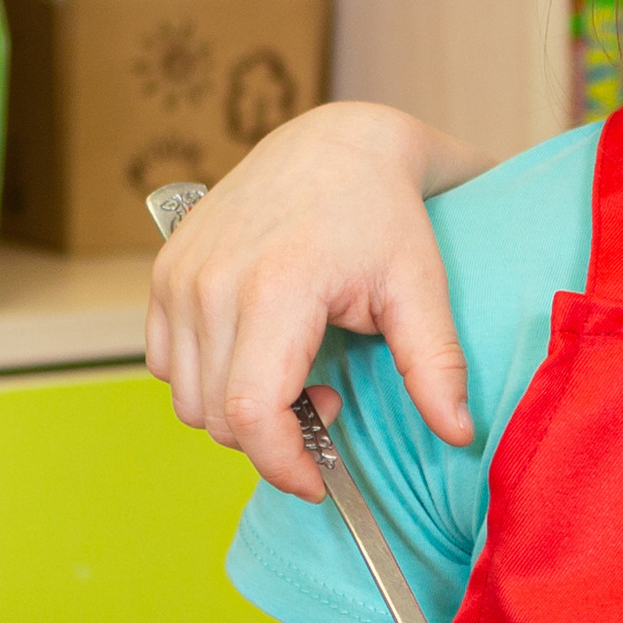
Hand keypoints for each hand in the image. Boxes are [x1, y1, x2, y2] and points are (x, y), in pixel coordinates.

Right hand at [147, 103, 474, 500]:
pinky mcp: (164, 273)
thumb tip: (458, 434)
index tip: (320, 479)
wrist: (336, 143)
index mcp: (276, 289)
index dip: (283, 465)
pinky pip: (166, 363)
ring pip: (187, 399)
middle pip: (218, 417)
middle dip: (272, 439)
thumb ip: (436, 366)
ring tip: (299, 373)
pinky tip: (262, 353)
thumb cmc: (384, 215)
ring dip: (239, 411)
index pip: (252, 414)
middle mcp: (212, 284)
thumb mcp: (421, 288)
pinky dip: (207, 380)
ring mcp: (179, 276)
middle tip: (329, 401)